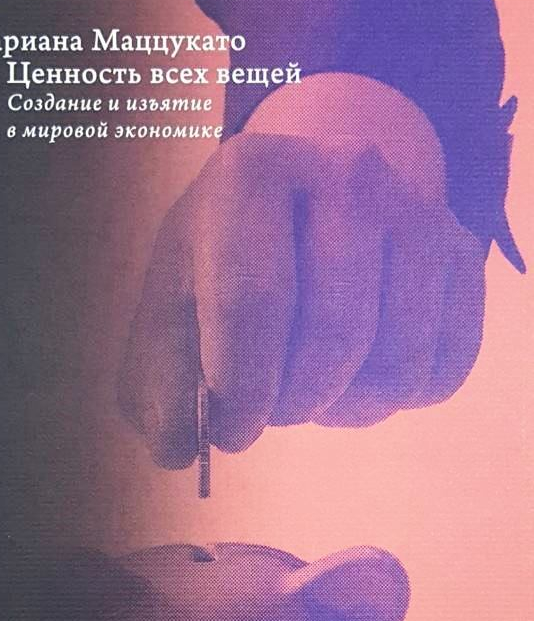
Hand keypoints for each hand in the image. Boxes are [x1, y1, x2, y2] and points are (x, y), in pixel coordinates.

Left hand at [118, 131, 484, 468]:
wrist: (298, 205)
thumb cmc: (221, 269)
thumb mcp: (168, 313)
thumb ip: (159, 387)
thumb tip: (177, 450)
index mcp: (252, 174)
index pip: (254, 302)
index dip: (242, 392)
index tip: (229, 435)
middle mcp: (346, 170)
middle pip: (336, 333)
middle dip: (294, 402)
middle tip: (269, 411)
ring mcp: (417, 208)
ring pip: (399, 361)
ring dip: (349, 406)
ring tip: (311, 388)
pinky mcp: (461, 252)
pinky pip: (445, 368)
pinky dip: (401, 400)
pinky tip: (360, 379)